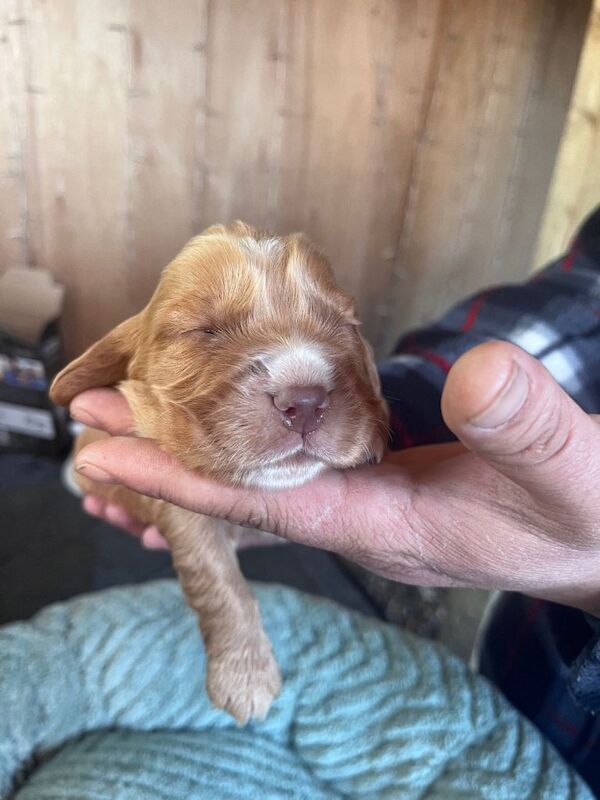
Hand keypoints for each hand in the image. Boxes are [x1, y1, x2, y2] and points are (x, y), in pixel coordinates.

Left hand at [71, 342, 599, 613]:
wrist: (596, 540)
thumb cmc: (585, 516)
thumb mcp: (572, 476)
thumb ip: (528, 432)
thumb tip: (475, 376)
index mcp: (389, 526)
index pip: (267, 506)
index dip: (188, 481)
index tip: (111, 456)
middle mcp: (359, 518)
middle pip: (243, 496)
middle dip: (167, 465)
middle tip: (91, 428)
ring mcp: (365, 501)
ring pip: (260, 484)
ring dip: (194, 460)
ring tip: (125, 435)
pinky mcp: (377, 482)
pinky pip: (293, 466)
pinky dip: (245, 447)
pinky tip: (220, 429)